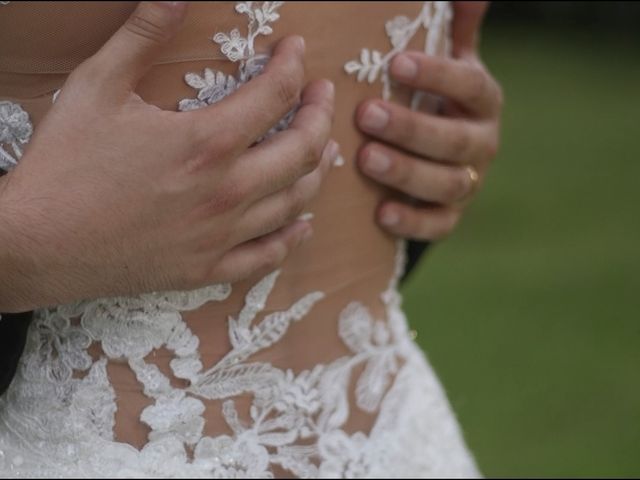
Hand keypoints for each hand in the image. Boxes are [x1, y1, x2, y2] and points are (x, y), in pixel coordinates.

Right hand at [0, 1, 335, 311]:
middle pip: (304, 150)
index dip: (294, 66)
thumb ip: (142, 35)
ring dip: (317, 171)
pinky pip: (268, 256)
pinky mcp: (208, 269)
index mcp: (207, 142)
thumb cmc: (63, 166)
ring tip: (324, 151)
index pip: (277, 95)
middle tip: (322, 97)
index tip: (296, 52)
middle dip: (321, 115)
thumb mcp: (97, 87)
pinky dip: (292, 236)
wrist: (35, 244)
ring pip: (295, 201)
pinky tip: (301, 222)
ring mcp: (222, 235)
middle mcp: (227, 191)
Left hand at [355, 2, 501, 240]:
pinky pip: (437, 225)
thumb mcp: (447, 64)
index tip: (397, 62)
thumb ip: (456, 31)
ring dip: (406, 172)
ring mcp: (468, 183)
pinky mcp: (450, 217)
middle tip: (365, 114)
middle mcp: (481, 143)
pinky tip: (381, 214)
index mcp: (481, 102)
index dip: (438, 75)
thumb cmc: (433, 101)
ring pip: (446, 183)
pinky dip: (412, 223)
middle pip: (454, 140)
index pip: (470, 85)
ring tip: (365, 158)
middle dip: (411, 128)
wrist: (439, 157)